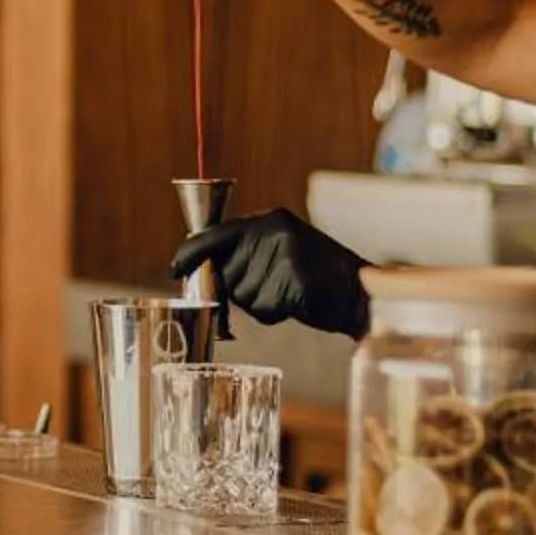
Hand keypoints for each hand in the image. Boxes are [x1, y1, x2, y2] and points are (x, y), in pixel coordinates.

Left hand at [171, 210, 368, 338]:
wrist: (361, 294)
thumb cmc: (317, 279)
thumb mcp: (282, 251)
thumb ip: (246, 254)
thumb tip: (201, 272)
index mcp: (270, 220)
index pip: (216, 234)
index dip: (191, 254)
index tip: (174, 268)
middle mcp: (274, 231)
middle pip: (226, 271)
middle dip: (239, 289)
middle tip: (274, 288)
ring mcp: (285, 255)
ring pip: (242, 294)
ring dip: (259, 304)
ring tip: (289, 293)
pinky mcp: (295, 281)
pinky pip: (262, 310)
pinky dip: (275, 314)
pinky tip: (296, 303)